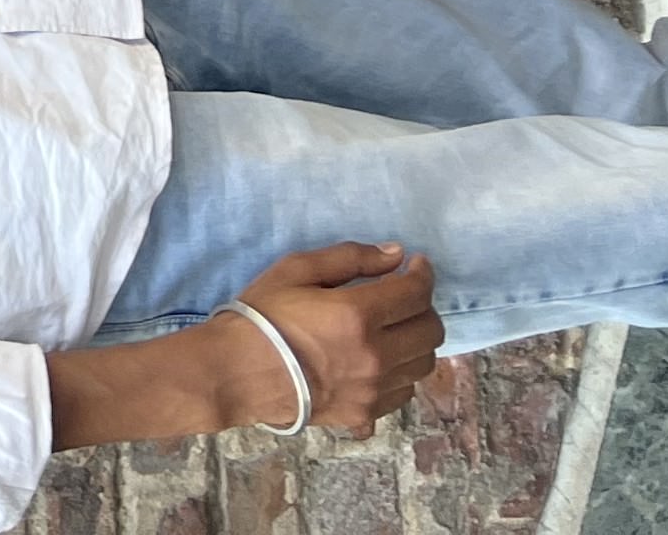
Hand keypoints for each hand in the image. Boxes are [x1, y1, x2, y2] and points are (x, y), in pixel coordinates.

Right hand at [219, 246, 442, 436]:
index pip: (415, 293)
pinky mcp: (364, 413)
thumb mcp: (296, 270)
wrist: (236, 373)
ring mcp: (373, 390)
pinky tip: (380, 360)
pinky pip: (404, 392)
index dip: (422, 273)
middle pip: (431, 331)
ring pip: (423, 364)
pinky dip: (401, 372)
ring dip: (416, 341)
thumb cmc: (262, 315)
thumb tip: (395, 254)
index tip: (416, 264)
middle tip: (404, 296)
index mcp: (357, 315)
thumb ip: (350, 258)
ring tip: (395, 328)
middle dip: (424, 307)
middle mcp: (375, 356)